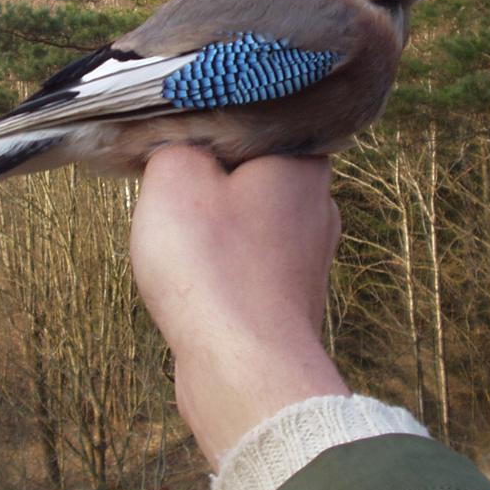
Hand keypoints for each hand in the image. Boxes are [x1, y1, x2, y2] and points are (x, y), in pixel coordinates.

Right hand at [131, 145, 350, 467]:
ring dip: (212, 227)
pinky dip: (220, 268)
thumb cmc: (214, 269)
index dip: (209, 126)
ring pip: (247, 220)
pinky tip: (195, 280)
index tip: (176, 139)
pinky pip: (247, 265)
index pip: (257, 119)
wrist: (244, 370)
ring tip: (180, 239)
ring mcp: (308, 257)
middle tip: (171, 188)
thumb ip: (175, 144)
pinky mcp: (290, 299)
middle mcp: (318, 205)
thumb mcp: (174, 176)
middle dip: (209, 179)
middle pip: (250, 171)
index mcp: (303, 161)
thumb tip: (178, 148)